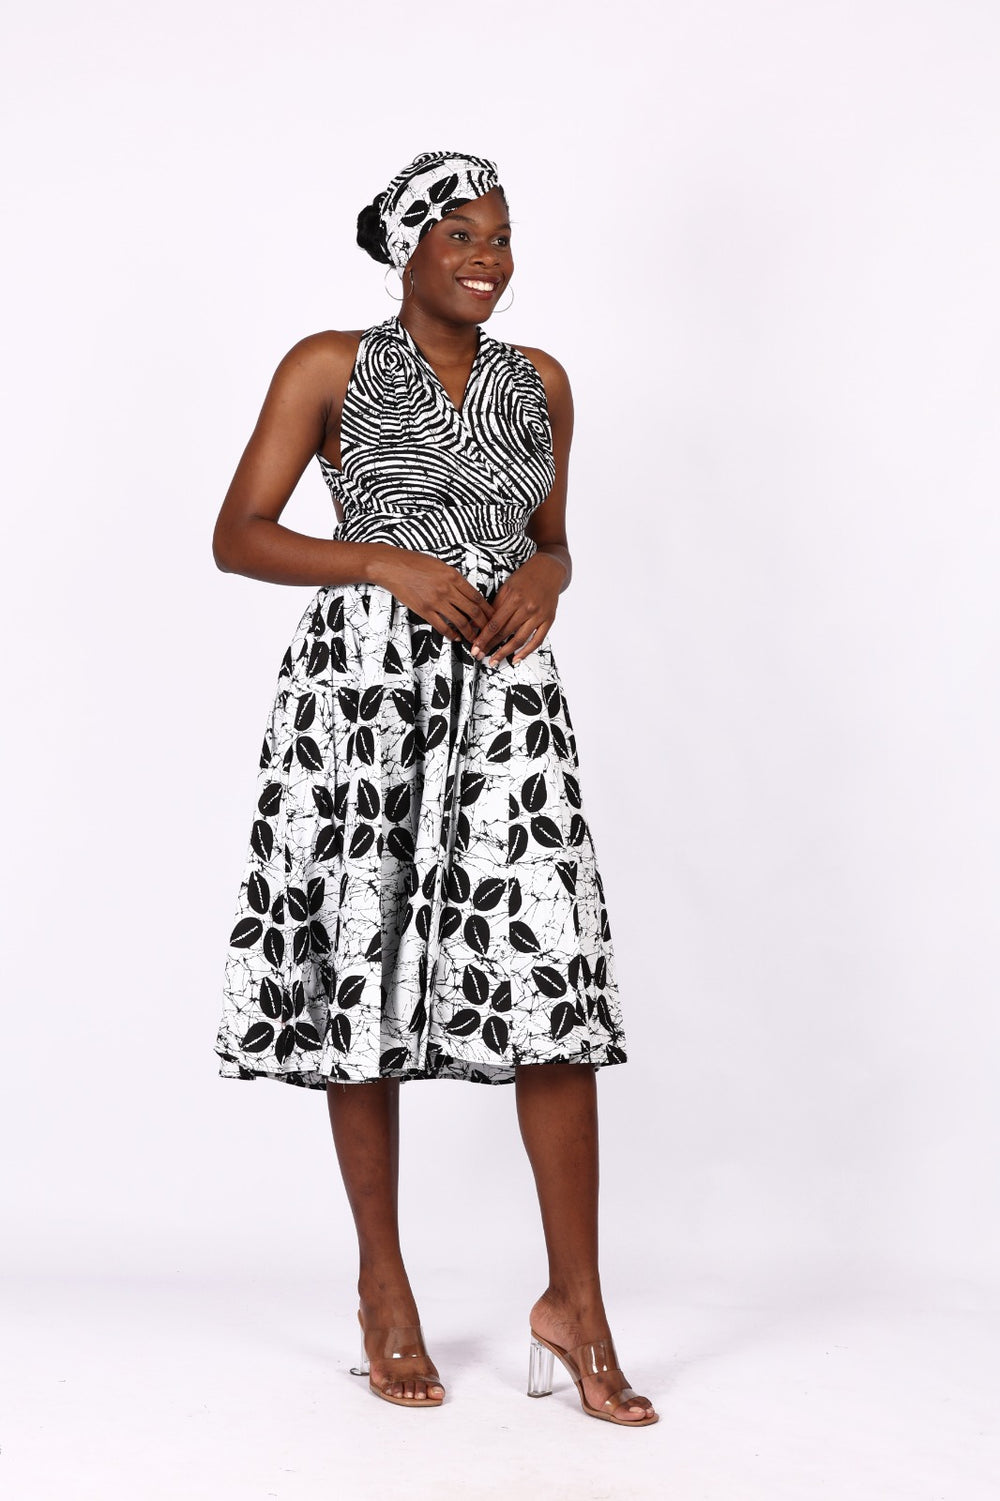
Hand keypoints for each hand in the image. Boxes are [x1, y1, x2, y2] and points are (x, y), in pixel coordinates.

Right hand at [370, 545, 494, 644]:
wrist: (392, 566)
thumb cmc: (414, 562)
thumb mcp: (440, 565)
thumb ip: (454, 578)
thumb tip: (466, 592)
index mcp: (453, 576)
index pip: (477, 597)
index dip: (487, 610)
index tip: (492, 616)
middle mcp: (447, 589)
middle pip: (473, 611)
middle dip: (483, 624)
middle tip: (488, 632)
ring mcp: (436, 601)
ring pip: (461, 621)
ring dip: (470, 633)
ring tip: (474, 638)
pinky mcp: (424, 610)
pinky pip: (442, 626)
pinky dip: (452, 634)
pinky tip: (455, 637)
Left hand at [470, 552, 566, 668]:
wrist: (549, 570)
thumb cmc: (526, 577)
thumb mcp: (507, 586)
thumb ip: (495, 605)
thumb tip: (481, 623)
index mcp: (514, 598)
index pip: (495, 623)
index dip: (484, 638)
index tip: (475, 647)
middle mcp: (527, 608)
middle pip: (505, 633)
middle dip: (490, 646)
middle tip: (480, 655)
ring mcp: (539, 616)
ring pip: (520, 639)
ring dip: (505, 653)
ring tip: (494, 661)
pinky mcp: (548, 620)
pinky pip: (537, 640)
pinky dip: (526, 652)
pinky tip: (516, 659)